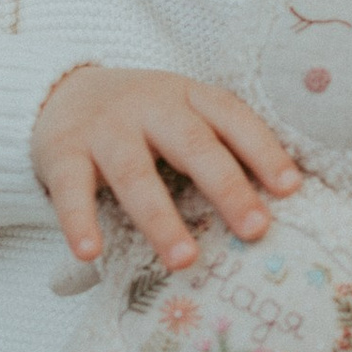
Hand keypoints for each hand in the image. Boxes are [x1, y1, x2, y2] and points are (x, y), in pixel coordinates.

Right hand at [34, 65, 302, 275]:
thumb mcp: (182, 114)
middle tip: (254, 229)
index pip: (231, 117)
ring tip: (184, 260)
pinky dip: (79, 221)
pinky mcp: (61, 152)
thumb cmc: (141, 119)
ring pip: (134, 173)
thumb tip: (278, 202)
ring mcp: (103, 128)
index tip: (290, 188)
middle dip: (226, 187)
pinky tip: (90, 253)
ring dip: (160, 219)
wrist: (61, 90)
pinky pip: (70, 189)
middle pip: (191, 144)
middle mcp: (148, 106)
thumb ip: (219, 145)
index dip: (262, 150)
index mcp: (187, 96)